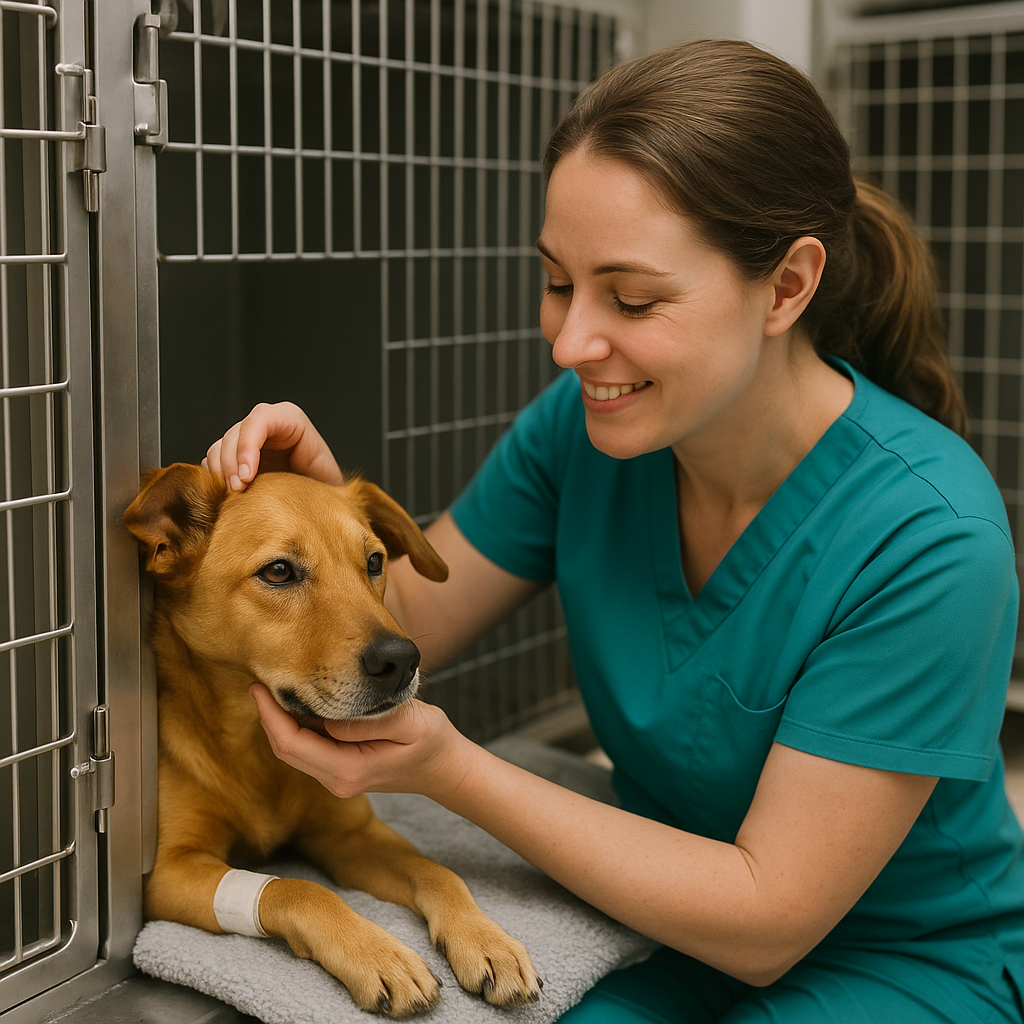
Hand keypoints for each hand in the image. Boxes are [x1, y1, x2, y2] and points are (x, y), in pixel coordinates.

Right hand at [204, 401, 344, 491]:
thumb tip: (295, 489)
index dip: (247, 446)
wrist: (321, 501)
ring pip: (219, 447)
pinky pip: (213, 462)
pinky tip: (224, 495)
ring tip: (233, 497)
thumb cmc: (327, 489)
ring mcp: (248, 439)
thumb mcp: (327, 479)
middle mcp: (267, 424)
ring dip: (220, 473)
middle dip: (231, 464)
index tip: (247, 478)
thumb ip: (309, 474)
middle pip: (234, 433)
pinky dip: (214, 478)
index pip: (260, 420)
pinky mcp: (235, 457)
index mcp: (291, 419)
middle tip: (237, 492)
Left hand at [250, 684, 468, 801]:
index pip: (292, 744)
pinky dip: (297, 724)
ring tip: (276, 684)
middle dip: (268, 715)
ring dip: (281, 720)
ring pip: (294, 748)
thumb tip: (329, 713)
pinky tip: (301, 698)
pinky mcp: (340, 767)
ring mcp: (337, 777)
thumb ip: (368, 721)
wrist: (446, 767)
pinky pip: (309, 746)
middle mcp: (337, 779)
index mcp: (349, 770)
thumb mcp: (409, 723)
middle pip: (285, 749)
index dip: (270, 715)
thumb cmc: (433, 742)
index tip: (260, 686)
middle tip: (260, 679)